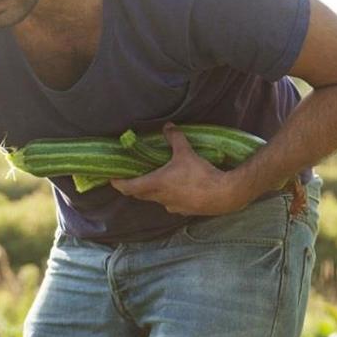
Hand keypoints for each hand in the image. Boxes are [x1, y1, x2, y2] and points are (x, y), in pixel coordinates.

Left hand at [109, 123, 248, 215]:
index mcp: (155, 184)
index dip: (118, 183)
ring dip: (151, 191)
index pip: (128, 187)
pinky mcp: (184, 210)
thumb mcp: (186, 152)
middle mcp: (160, 198)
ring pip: (155, 199)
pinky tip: (177, 188)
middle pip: (139, 194)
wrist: (224, 195)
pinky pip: (171, 203)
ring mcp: (172, 206)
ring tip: (154, 179)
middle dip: (133, 186)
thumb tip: (168, 125)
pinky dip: (168, 195)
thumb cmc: (200, 174)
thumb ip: (175, 138)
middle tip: (131, 176)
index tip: (112, 178)